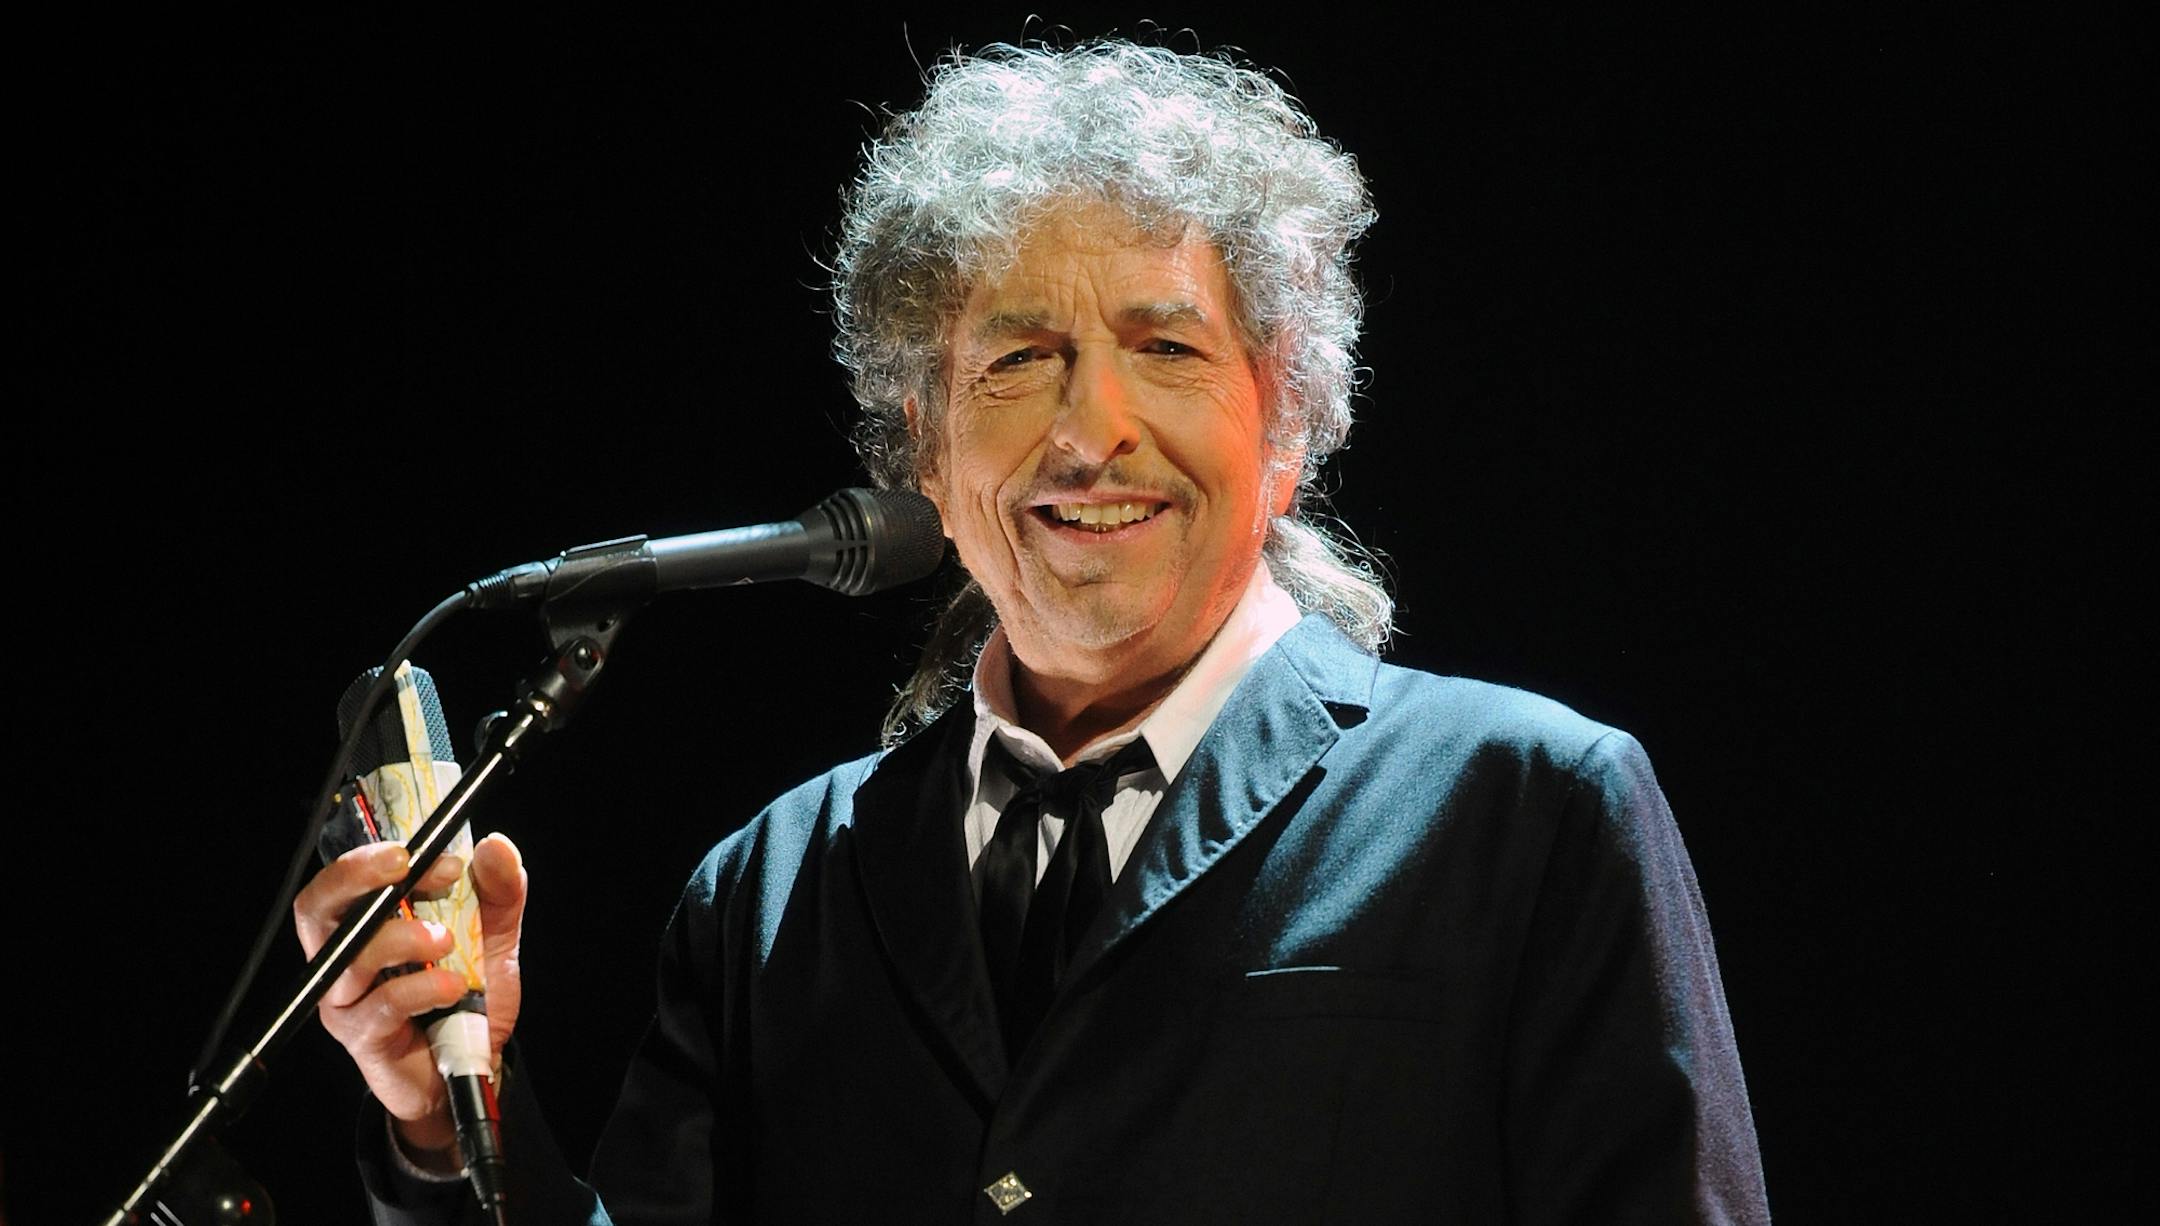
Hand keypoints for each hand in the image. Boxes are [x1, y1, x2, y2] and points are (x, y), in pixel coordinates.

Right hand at [293, 832, 526, 1163]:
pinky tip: (453, 988)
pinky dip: (420, 989)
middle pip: (316, 909)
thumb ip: (498, 892)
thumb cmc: (467, 997)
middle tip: (407, 867)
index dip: (378, 858)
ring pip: (348, 957)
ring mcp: (347, 1000)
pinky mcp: (362, 1038)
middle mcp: (344, 959)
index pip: (344, 880)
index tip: (440, 857)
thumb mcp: (493, 937)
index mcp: (367, 925)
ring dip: (400, 938)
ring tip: (447, 943)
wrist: (472, 1067)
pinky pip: (379, 1006)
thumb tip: (494, 846)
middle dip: (356, 877)